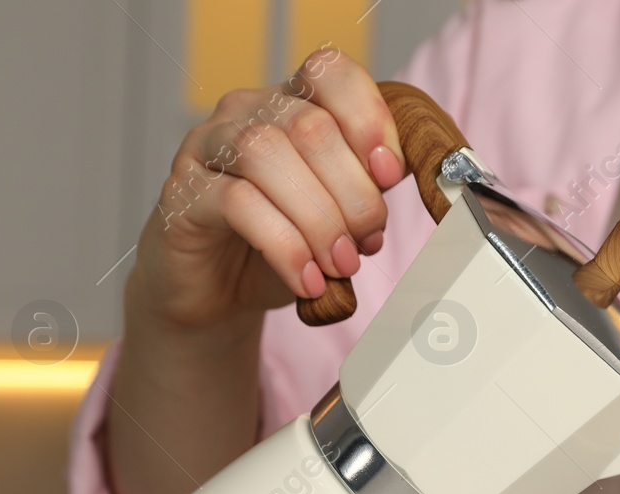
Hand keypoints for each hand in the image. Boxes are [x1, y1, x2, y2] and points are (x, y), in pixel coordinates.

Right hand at [108, 47, 405, 493]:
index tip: (391, 176)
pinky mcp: (183, 198)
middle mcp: (245, 114)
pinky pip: (236, 203)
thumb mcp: (340, 215)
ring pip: (268, 155)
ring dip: (319, 218)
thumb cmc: (281, 246)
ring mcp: (206, 151)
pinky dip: (284, 245)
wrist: (214, 295)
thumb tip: (436, 190)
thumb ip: (373, 191)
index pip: (331, 72)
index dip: (369, 118)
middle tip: (368, 243)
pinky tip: (307, 277)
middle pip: (310, 126)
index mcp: (290, 104)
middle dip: (354, 193)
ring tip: (341, 264)